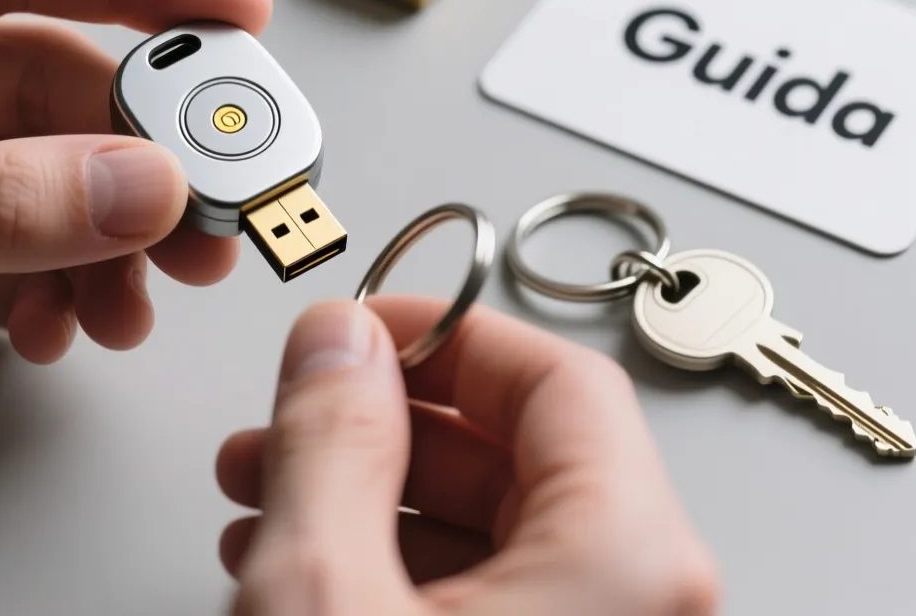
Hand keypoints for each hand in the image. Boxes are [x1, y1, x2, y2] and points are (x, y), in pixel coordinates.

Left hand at [0, 0, 270, 541]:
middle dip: (135, 149)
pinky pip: (2, 259)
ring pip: (34, 182)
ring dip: (102, 235)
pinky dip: (49, 292)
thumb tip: (137, 183)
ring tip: (139, 294)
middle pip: (42, 86)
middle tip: (214, 203)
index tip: (228, 15)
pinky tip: (59, 328)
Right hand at [215, 296, 719, 614]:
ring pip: (498, 534)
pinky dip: (398, 570)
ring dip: (374, 499)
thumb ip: (331, 445)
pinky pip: (494, 600)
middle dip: (385, 427)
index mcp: (630, 562)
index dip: (442, 334)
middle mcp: (644, 605)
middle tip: (297, 415)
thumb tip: (337, 348)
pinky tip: (311, 570)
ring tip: (271, 500)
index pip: (557, 378)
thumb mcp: (326, 595)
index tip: (360, 328)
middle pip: (525, 455)